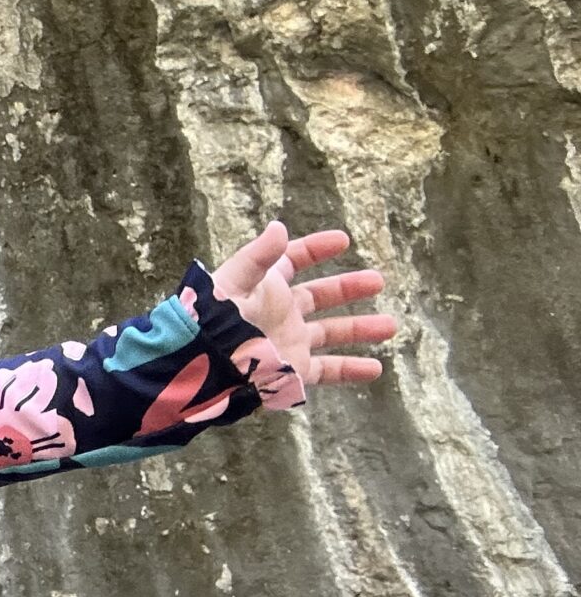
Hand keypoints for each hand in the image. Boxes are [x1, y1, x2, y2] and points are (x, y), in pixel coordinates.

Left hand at [211, 222, 396, 392]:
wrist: (206, 365)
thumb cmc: (214, 320)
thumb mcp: (235, 282)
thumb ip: (259, 256)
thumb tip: (279, 227)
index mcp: (265, 287)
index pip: (292, 261)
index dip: (315, 249)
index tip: (343, 240)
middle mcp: (280, 313)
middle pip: (319, 296)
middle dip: (348, 288)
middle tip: (378, 280)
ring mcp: (289, 341)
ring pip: (331, 333)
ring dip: (360, 329)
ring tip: (391, 325)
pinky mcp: (293, 369)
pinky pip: (328, 370)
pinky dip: (351, 370)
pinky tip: (376, 368)